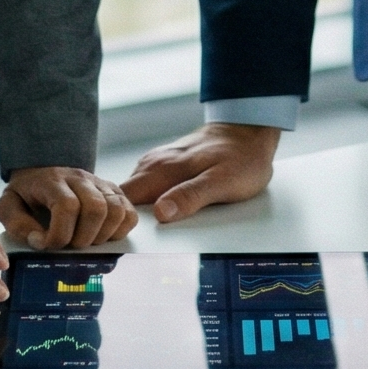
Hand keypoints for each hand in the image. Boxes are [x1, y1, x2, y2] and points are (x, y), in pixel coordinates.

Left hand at [0, 166, 138, 248]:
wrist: (42, 170)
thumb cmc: (27, 193)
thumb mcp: (9, 205)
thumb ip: (17, 223)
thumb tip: (38, 241)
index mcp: (53, 181)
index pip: (67, 206)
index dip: (59, 234)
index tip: (46, 244)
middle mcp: (80, 179)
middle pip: (96, 208)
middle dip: (83, 238)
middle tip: (69, 245)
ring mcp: (100, 184)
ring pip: (116, 210)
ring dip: (102, 235)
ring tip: (85, 241)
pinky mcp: (114, 192)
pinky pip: (129, 213)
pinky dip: (119, 230)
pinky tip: (101, 235)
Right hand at [118, 122, 278, 222]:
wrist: (249, 130)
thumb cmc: (240, 158)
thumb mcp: (222, 183)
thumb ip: (190, 197)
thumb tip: (161, 214)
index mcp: (161, 169)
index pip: (121, 197)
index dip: (118, 218)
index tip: (129, 236)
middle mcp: (153, 163)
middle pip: (122, 196)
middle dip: (124, 216)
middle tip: (144, 238)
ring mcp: (157, 162)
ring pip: (132, 192)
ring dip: (135, 210)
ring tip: (151, 228)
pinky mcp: (164, 164)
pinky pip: (144, 186)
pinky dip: (146, 200)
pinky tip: (159, 211)